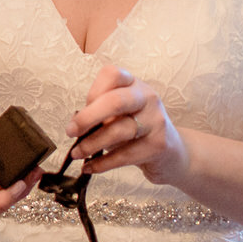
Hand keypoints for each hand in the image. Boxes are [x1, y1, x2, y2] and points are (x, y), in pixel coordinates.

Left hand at [68, 66, 187, 181]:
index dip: (92, 92)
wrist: (172, 152)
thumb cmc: (136, 129)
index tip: (81, 109)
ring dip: (91, 145)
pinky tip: (89, 166)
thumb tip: (74, 123)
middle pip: (115, 102)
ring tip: (77, 153)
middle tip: (71, 131)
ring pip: (118, 131)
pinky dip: (102, 163)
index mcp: (134, 84)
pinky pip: (124, 155)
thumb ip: (99, 113)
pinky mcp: (158, 145)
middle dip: (87, 118)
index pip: (112, 75)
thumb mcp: (120, 113)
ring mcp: (156, 121)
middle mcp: (148, 98)